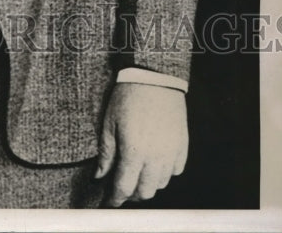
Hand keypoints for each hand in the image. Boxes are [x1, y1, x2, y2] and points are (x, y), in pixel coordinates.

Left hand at [95, 82, 187, 206]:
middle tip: (121, 187)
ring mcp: (172, 152)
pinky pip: (176, 170)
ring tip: (137, 173)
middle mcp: (156, 157)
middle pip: (145, 192)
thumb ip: (106, 154)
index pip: (124, 188)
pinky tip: (155, 162)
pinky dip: (165, 172)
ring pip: (161, 184)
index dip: (115, 199)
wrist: (155, 77)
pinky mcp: (183, 146)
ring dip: (148, 183)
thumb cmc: (128, 96)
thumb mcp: (109, 122)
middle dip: (131, 194)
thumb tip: (99, 176)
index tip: (108, 204)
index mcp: (134, 151)